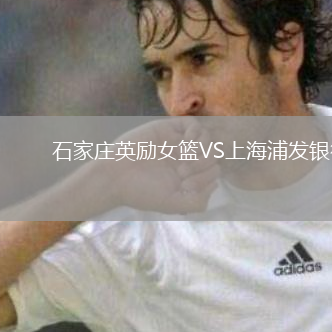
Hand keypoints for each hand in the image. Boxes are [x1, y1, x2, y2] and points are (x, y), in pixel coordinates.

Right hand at [101, 117, 220, 214]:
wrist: (115, 176)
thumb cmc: (142, 192)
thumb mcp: (173, 205)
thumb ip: (198, 202)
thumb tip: (215, 184)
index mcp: (188, 177)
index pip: (213, 173)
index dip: (207, 179)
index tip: (186, 185)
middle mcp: (186, 159)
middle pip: (213, 157)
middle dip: (203, 166)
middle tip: (182, 173)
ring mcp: (179, 143)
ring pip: (207, 140)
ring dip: (201, 151)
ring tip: (183, 159)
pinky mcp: (169, 129)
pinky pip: (194, 126)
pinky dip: (197, 134)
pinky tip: (186, 144)